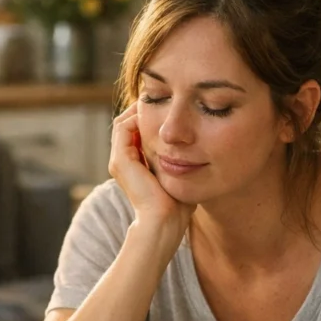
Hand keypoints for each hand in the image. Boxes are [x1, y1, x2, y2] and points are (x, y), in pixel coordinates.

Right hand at [109, 102, 194, 240]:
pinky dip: (137, 116)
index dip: (151, 117)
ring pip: (124, 122)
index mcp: (135, 166)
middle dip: (145, 109)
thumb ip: (183, 160)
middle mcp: (123, 162)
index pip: (137, 133)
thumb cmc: (178, 205)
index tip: (170, 106)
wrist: (165, 223)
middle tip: (163, 97)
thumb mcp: (181, 174)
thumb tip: (201, 147)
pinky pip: (124, 127)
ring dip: (140, 109)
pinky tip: (155, 108)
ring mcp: (119, 161)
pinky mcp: (121, 161)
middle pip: (129, 124)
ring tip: (158, 98)